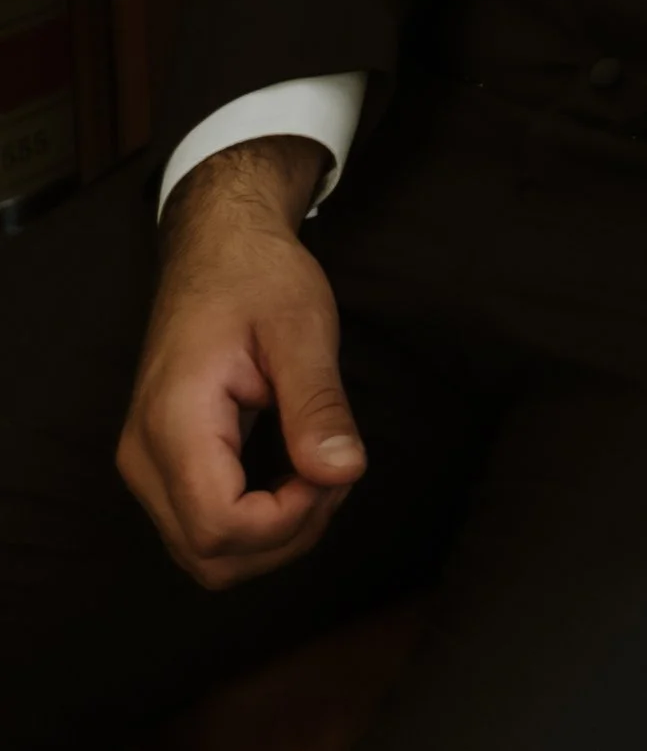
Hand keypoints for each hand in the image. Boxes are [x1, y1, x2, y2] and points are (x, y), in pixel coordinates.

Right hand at [117, 138, 364, 588]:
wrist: (215, 248)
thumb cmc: (258, 277)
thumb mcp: (301, 326)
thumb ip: (317, 403)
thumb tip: (344, 472)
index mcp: (174, 421)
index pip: (219, 527)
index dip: (288, 518)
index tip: (330, 467)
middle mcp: (144, 457)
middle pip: (210, 556)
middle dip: (287, 534)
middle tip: (332, 469)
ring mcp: (146, 466)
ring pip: (206, 554)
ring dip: (273, 535)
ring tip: (317, 469)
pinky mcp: (161, 466)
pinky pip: (203, 527)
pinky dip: (256, 523)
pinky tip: (292, 476)